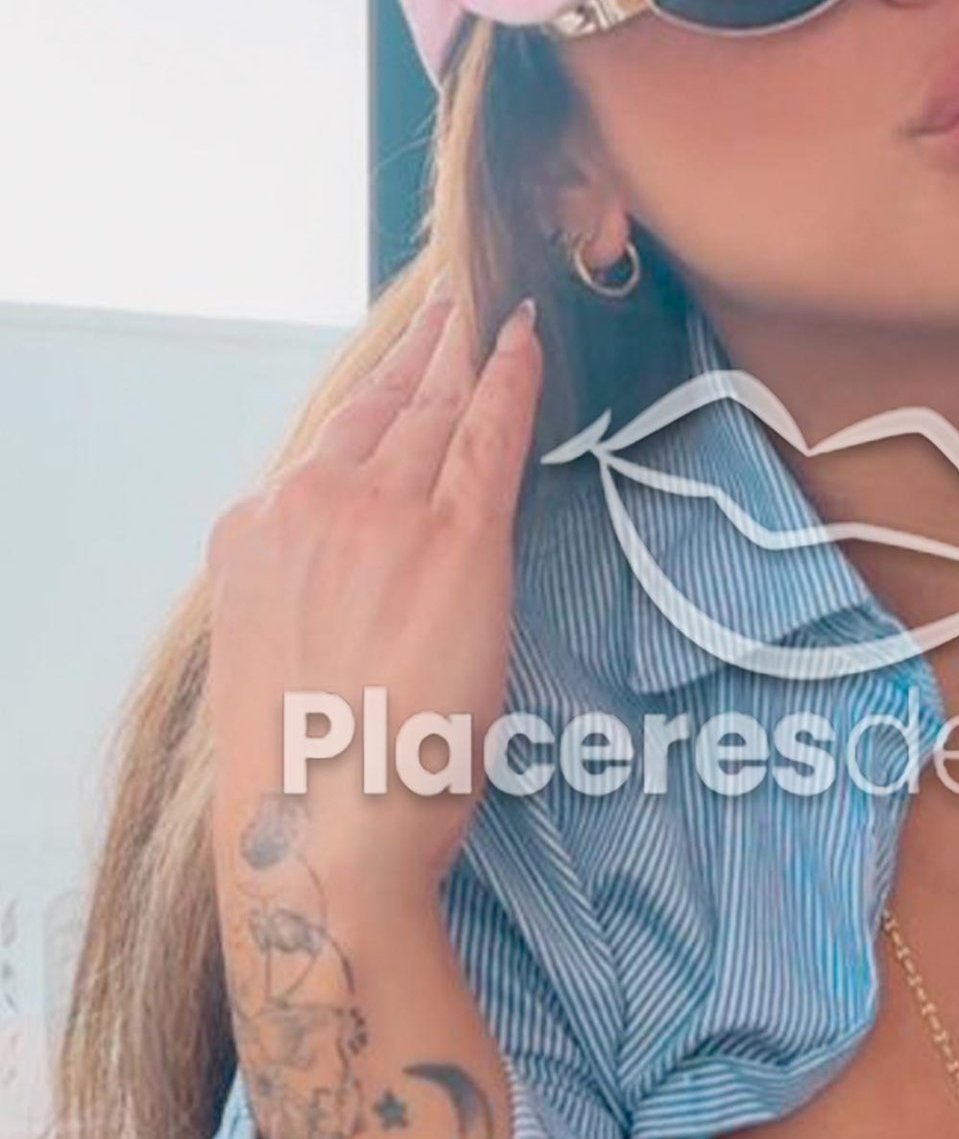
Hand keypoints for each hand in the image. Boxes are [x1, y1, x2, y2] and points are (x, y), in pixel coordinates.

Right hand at [204, 276, 541, 907]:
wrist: (318, 833)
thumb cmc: (309, 776)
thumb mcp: (279, 658)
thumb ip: (308, 592)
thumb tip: (356, 578)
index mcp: (255, 534)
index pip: (329, 440)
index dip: (375, 392)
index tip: (399, 358)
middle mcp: (308, 506)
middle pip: (382, 409)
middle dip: (425, 352)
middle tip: (454, 305)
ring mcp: (382, 518)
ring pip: (435, 412)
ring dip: (466, 353)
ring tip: (491, 315)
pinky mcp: (456, 543)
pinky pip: (488, 437)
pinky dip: (508, 382)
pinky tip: (523, 344)